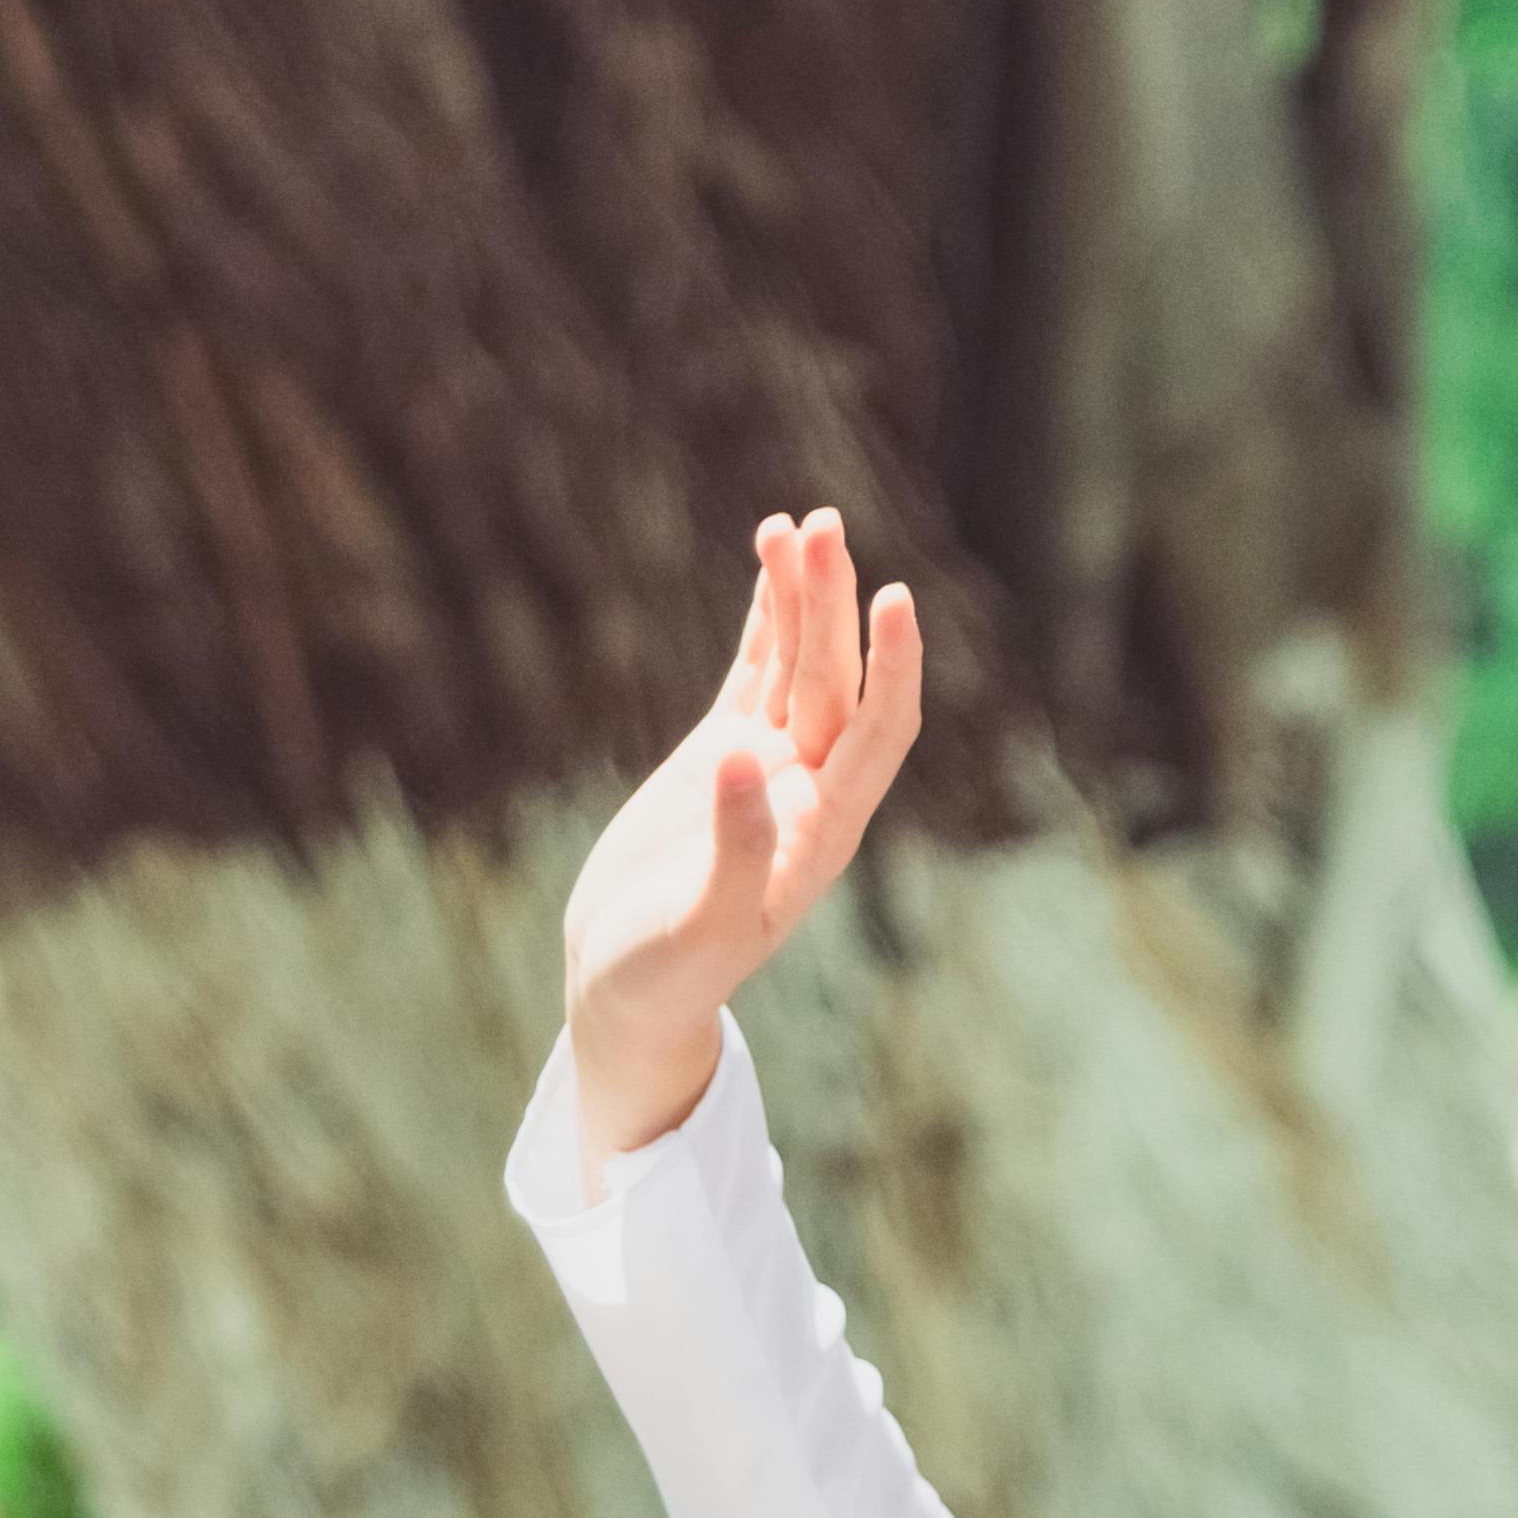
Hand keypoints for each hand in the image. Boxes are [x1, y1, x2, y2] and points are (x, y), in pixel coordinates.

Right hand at [555, 506, 924, 1153]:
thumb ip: (731, 849)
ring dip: (801, 598)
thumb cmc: (664, 980)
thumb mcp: (697, 928)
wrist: (623, 993)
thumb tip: (739, 758)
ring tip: (798, 524)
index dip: (893, 669)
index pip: (879, 736)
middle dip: (833, 605)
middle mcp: (808, 792)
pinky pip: (754, 674)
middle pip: (837, 682)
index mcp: (822, 834)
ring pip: (798, 666)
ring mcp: (766, 768)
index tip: (894, 601)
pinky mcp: (719, 756)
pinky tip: (770, 562)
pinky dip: (764, 620)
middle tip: (823, 526)